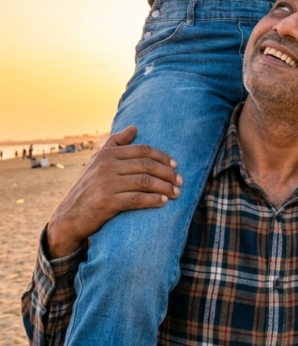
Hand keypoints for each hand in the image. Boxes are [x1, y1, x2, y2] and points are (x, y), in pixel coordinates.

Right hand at [46, 127, 182, 258]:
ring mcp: (106, 183)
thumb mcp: (97, 162)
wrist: (68, 217)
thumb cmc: (88, 188)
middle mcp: (106, 166)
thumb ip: (115, 143)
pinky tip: (163, 202)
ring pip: (145, 181)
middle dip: (167, 173)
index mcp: (106, 154)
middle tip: (180, 181)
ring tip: (176, 193)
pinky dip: (153, 200)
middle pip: (146, 165)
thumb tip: (134, 127)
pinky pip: (136, 199)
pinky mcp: (107, 202)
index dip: (162, 156)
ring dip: (165, 187)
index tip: (175, 165)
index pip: (142, 150)